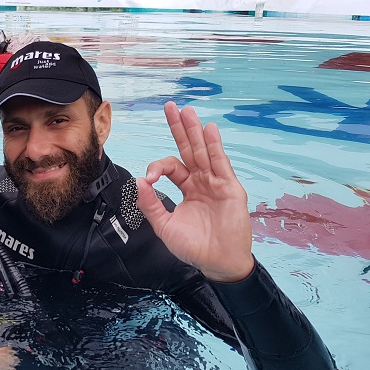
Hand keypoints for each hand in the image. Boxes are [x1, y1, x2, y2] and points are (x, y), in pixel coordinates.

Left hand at [136, 102, 253, 281]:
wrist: (217, 263)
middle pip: (188, 149)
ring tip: (187, 111)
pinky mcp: (229, 188)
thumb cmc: (194, 247)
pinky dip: (214, 146)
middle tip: (171, 106)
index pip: (171, 167)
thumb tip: (139, 181)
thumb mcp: (165, 226)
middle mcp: (201, 181)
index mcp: (187, 188)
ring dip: (195, 131)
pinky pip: (221, 163)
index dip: (158, 167)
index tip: (150, 179)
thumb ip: (151, 204)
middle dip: (179, 128)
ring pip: (203, 151)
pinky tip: (209, 130)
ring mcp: (216, 183)